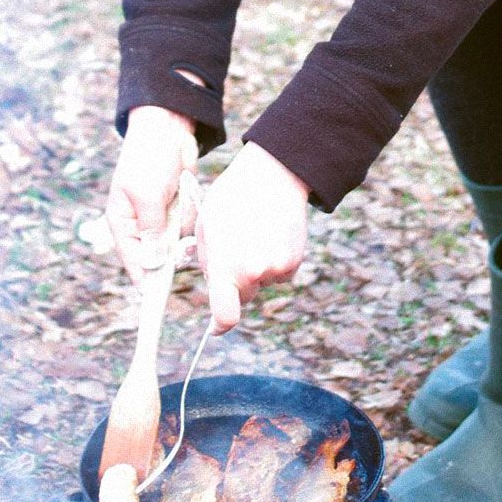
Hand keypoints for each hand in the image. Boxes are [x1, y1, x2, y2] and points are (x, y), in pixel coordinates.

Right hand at [105, 106, 197, 282]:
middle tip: (179, 228)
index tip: (160, 299)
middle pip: (160, 257)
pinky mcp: (177, 208)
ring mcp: (160, 218)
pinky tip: (186, 190)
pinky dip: (191, 210)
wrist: (168, 128)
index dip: (148, 281)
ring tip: (178, 195)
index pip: (135, 263)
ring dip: (184, 222)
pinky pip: (189, 224)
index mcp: (122, 225)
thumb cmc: (149, 159)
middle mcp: (140, 226)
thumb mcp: (147, 196)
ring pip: (178, 240)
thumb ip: (151, 231)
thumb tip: (152, 265)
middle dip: (173, 245)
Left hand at [195, 142, 308, 333]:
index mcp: (226, 267)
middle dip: (236, 283)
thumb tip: (213, 281)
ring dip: (256, 269)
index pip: (225, 316)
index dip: (219, 326)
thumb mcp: (206, 226)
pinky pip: (280, 273)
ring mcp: (277, 268)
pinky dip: (275, 261)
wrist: (274, 175)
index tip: (215, 327)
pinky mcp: (294, 260)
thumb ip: (206, 261)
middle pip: (242, 297)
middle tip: (236, 250)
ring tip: (255, 234)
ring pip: (262, 283)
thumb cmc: (233, 198)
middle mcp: (253, 273)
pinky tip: (271, 235)